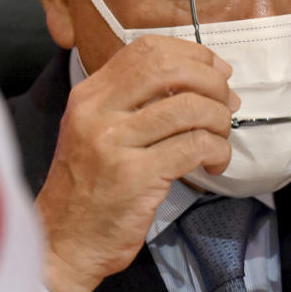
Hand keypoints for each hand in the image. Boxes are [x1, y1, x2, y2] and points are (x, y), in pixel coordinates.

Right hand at [35, 35, 238, 291]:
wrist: (63, 241)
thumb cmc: (90, 186)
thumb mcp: (99, 131)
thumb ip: (136, 102)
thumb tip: (204, 79)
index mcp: (90, 94)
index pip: (146, 50)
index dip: (192, 54)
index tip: (216, 71)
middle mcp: (98, 111)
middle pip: (169, 70)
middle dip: (211, 81)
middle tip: (226, 103)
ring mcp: (115, 142)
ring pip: (188, 107)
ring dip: (219, 119)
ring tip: (220, 137)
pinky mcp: (135, 175)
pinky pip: (194, 146)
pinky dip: (217, 150)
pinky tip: (215, 163)